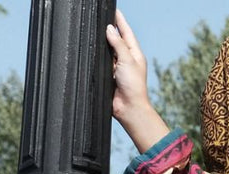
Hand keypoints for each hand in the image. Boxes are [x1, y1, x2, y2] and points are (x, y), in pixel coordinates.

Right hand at [106, 10, 168, 150]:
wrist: (129, 108)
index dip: (120, 20)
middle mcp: (126, 59)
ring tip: (96, 29)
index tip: (114, 10)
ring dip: (103, 42)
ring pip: (108, 50)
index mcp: (134, 53)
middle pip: (116, 39)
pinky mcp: (109, 76)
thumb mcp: (127, 60)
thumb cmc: (133, 86)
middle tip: (102, 16)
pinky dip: (99, 56)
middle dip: (110, 28)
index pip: (126, 32)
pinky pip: (102, 63)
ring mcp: (117, 68)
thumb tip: (110, 29)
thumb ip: (118, 44)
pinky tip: (93, 50)